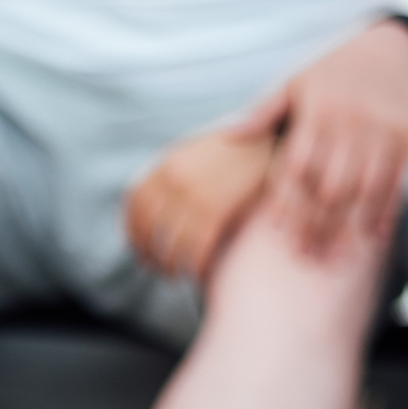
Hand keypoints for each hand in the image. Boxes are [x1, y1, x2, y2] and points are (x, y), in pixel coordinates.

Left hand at [126, 130, 276, 279]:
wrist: (276, 134)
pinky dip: (194, 265)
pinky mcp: (218, 208)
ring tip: (173, 275)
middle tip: (153, 268)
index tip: (137, 247)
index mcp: (167, 163)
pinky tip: (197, 273)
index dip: (131, 231)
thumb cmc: (239, 145)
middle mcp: (175, 179)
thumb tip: (156, 202)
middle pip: (148, 228)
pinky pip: (197, 247)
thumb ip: (176, 171)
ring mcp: (195, 194)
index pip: (135, 204)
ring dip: (168, 265)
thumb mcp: (199, 149)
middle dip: (147, 253)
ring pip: (170, 243)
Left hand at [250, 19, 407, 253]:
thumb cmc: (336, 69)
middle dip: (316, 224)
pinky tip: (372, 239)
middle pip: (330, 186)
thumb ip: (264, 110)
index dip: (288, 200)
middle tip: (303, 256)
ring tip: (333, 257)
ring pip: (364, 190)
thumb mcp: (298, 80)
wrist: (398, 48)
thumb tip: (227, 135)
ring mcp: (383, 134)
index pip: (298, 166)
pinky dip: (385, 213)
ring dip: (348, 228)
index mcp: (319, 111)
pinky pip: (397, 183)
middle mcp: (352, 124)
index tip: (278, 231)